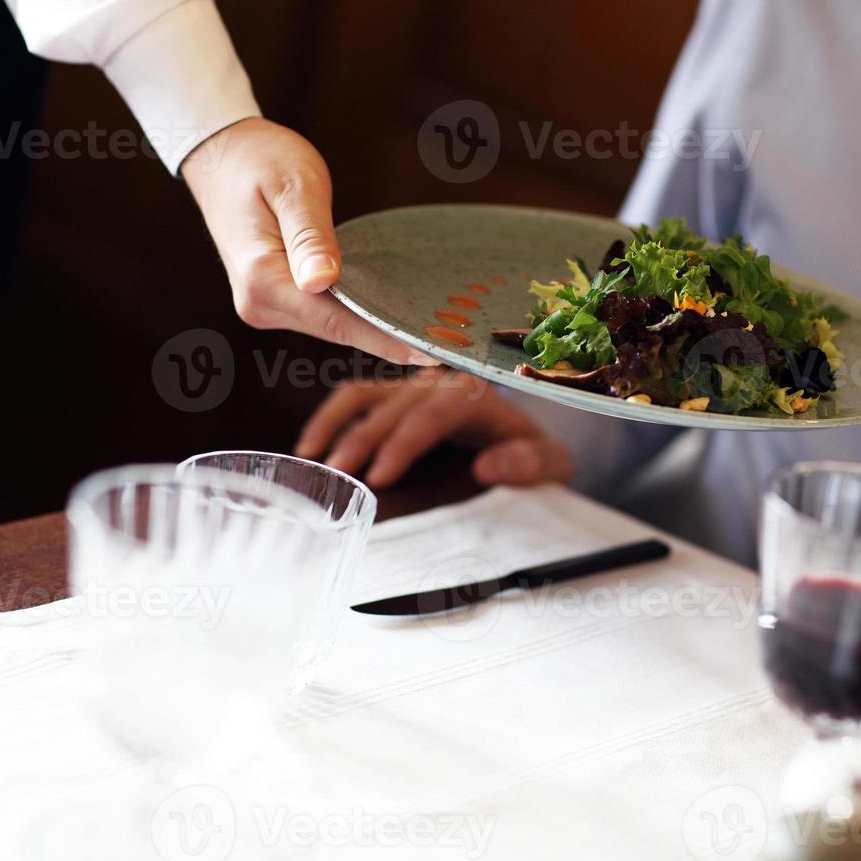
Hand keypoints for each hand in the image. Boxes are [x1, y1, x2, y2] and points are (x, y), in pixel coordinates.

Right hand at [181, 118, 434, 366]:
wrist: (219, 154)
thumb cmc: (259, 159)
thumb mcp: (293, 186)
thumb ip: (311, 235)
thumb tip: (323, 281)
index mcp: (263, 278)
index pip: (336, 320)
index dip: (384, 336)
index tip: (431, 351)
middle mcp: (259, 303)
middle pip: (335, 329)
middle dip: (388, 336)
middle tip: (448, 345)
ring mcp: (264, 305)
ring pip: (330, 325)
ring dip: (374, 328)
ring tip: (430, 333)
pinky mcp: (274, 299)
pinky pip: (322, 314)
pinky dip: (355, 315)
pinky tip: (391, 314)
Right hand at [295, 369, 573, 488]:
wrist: (527, 439)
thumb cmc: (534, 453)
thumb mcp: (551, 464)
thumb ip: (531, 464)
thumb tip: (488, 466)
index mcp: (477, 394)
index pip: (434, 412)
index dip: (404, 442)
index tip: (380, 476)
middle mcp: (439, 383)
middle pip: (392, 405)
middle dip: (362, 439)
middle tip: (338, 477)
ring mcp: (410, 386)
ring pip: (364, 394)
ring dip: (335, 424)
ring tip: (313, 460)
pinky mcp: (391, 397)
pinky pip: (353, 399)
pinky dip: (328, 419)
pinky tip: (309, 449)